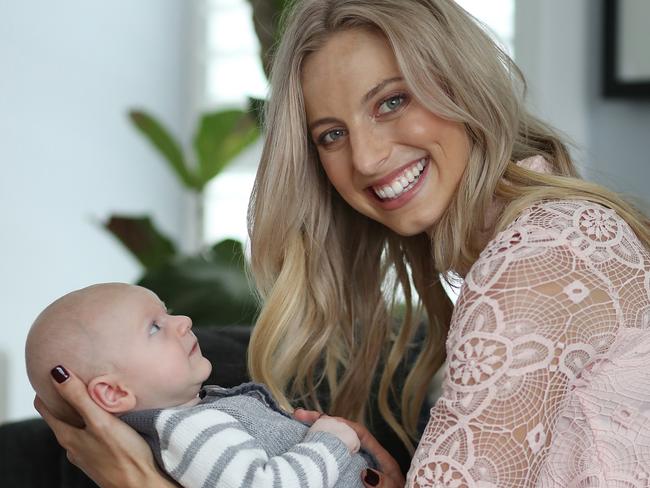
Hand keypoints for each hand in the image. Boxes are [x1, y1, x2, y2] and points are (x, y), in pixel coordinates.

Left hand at [35, 365, 175, 487]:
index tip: (58, 371)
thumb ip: (79, 398)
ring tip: (97, 395)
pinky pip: (93, 436)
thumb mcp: (100, 421)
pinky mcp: (103, 458)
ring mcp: (88, 454)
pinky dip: (97, 423)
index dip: (48, 388)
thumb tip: (58, 373)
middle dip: (68, 397)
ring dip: (84, 411)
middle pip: (62, 416)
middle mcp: (73, 446)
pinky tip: (111, 418)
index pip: (45, 407)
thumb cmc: (124, 455)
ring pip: (79, 426)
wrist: (142, 484)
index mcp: (67, 436)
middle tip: (81, 377)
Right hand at [294, 409, 404, 486]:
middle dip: (323, 422)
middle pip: (343, 433)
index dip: (340, 423)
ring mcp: (358, 463)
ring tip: (299, 424)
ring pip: (336, 443)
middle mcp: (367, 456)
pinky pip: (334, 457)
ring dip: (319, 433)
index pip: (358, 432)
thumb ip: (383, 482)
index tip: (321, 418)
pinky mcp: (350, 474)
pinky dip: (321, 449)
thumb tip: (365, 472)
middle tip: (300, 415)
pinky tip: (308, 447)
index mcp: (380, 457)